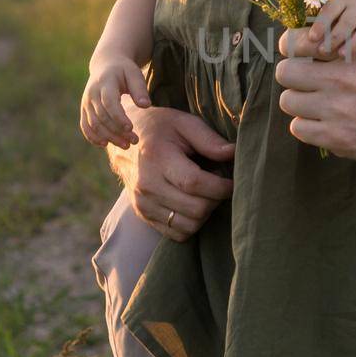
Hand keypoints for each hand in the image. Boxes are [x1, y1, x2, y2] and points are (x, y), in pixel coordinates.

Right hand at [80, 55, 150, 149]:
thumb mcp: (134, 74)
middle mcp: (92, 93)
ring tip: (126, 145)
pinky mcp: (84, 110)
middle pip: (102, 117)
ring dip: (109, 137)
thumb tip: (145, 105)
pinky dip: (93, 137)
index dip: (118, 117)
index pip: (109, 103)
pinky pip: (85, 126)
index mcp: (105, 83)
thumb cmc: (124, 70)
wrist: (105, 65)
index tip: (131, 128)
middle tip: (134, 141)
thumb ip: (139, 89)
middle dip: (118, 131)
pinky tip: (106, 144)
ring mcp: (86, 102)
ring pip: (94, 124)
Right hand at [110, 105, 234, 240]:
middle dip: (216, 199)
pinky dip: (192, 223)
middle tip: (218, 183)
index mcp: (157, 158)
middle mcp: (146, 185)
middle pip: (196, 209)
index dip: (221, 186)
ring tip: (205, 192)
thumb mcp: (184, 123)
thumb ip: (209, 139)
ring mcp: (143, 204)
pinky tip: (193, 202)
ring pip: (189, 226)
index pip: (195, 183)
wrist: (122, 137)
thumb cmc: (160, 128)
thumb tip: (233, 153)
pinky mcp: (143, 215)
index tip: (232, 181)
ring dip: (206, 213)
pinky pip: (177, 234)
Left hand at [274, 49, 355, 164]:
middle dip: (291, 77)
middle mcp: (342, 79)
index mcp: (350, 54)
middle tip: (302, 83)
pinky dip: (307, 127)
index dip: (290, 48)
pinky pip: (297, 128)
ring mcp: (337, 110)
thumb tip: (301, 41)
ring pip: (288, 101)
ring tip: (315, 105)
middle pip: (284, 72)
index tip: (297, 56)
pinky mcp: (335, 137)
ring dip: (298, 104)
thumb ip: (343, 46)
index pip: (297, 42)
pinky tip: (322, 123)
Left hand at [302, 0, 355, 61]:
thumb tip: (286, 44)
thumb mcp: (326, 14)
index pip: (331, 8)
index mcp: (340, 0)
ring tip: (342, 56)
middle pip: (349, 19)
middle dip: (336, 36)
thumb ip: (309, 26)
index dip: (322, 23)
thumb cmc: (338, 16)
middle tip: (323, 51)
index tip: (312, 38)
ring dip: (355, 42)